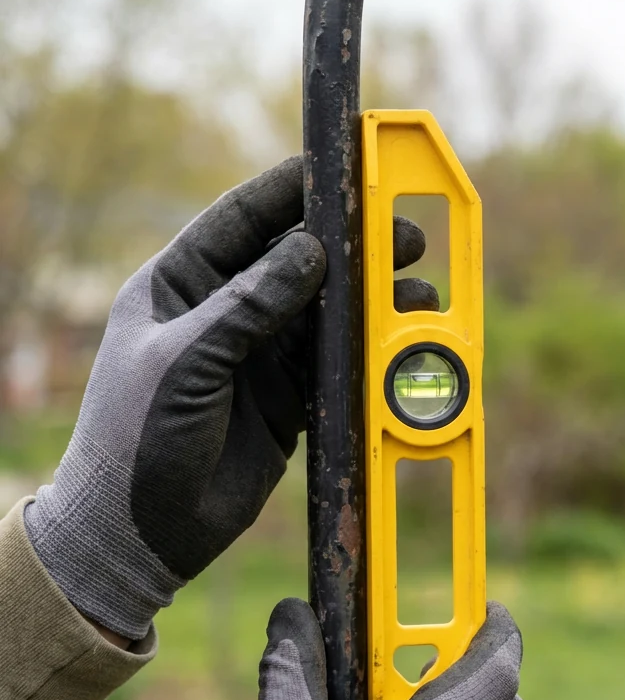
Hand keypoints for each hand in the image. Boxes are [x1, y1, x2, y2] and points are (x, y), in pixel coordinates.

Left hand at [25, 158, 436, 640]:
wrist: (138, 533)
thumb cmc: (133, 440)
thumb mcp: (182, 363)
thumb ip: (246, 306)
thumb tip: (309, 250)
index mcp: (178, 284)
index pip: (241, 219)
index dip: (292, 189)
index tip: (345, 166)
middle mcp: (222, 310)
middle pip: (295, 258)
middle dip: (350, 244)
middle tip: (403, 237)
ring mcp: (256, 353)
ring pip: (324, 308)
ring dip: (370, 298)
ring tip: (417, 291)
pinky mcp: (285, 396)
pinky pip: (335, 359)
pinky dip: (371, 348)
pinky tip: (403, 338)